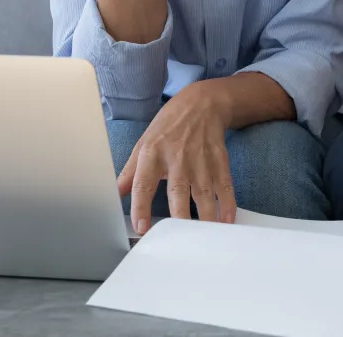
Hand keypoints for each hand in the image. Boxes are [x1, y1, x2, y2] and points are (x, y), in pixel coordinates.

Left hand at [117, 80, 237, 232]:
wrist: (202, 103)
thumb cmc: (169, 126)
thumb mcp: (144, 142)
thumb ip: (130, 172)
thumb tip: (116, 194)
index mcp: (153, 153)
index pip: (143, 184)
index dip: (141, 207)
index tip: (141, 228)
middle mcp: (177, 157)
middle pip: (177, 191)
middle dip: (178, 216)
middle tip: (177, 238)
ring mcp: (201, 159)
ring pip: (203, 193)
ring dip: (205, 217)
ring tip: (203, 237)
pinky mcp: (219, 160)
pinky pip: (224, 185)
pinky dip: (227, 204)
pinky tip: (227, 220)